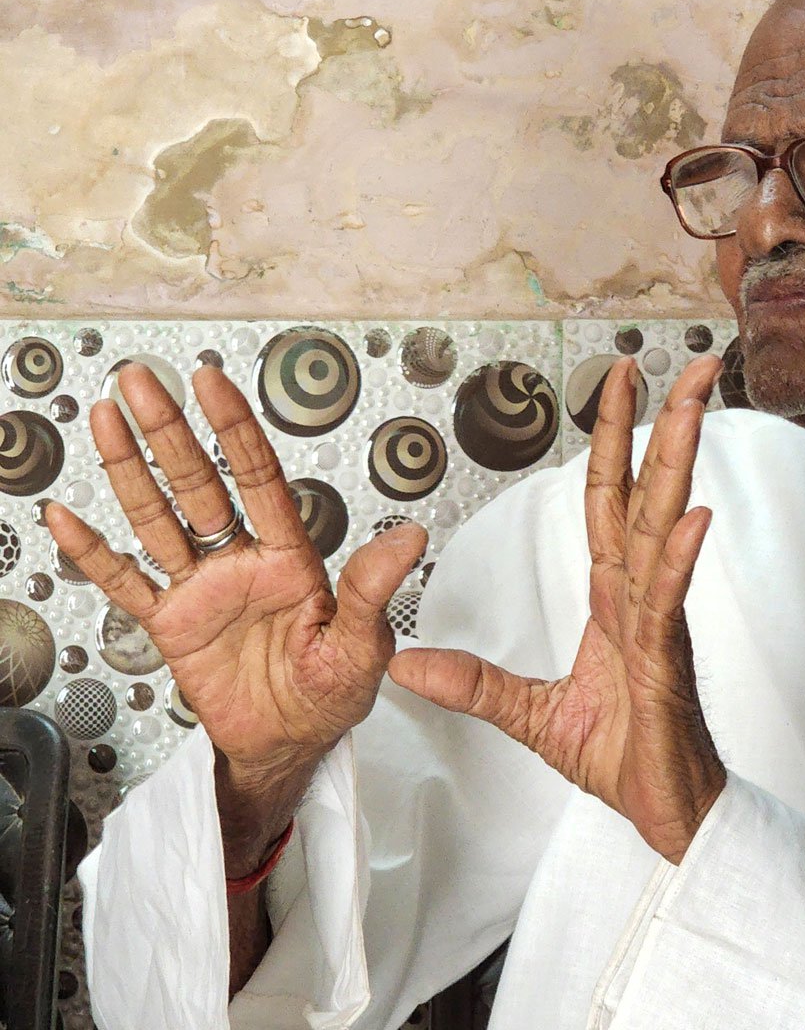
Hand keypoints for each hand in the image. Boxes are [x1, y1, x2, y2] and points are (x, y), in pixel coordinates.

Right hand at [46, 363, 425, 798]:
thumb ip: (373, 589)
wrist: (291, 745)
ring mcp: (204, 590)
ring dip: (131, 471)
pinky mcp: (174, 625)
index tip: (214, 384)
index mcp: (291, 559)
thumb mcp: (363, 645)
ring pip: (160, 518)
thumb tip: (410, 537)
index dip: (235, 429)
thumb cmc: (334, 694)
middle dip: (171, 433)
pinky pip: (128, 583)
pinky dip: (96, 552)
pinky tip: (70, 517)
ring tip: (107, 420)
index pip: (259, 478)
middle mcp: (243, 562)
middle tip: (143, 382)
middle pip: (200, 485)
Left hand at [390, 355, 726, 863]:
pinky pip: (668, 603)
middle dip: (667, 426)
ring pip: (666, 530)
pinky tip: (693, 520)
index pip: (610, 503)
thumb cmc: (624, 757)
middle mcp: (641, 598)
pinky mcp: (666, 664)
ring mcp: (658, 625)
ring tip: (691, 408)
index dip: (613, 442)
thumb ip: (475, 683)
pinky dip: (679, 561)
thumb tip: (408, 661)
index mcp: (615, 599)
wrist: (665, 814)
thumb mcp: (531, 715)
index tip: (618, 387)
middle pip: (650, 495)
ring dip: (679, 466)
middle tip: (687, 367)